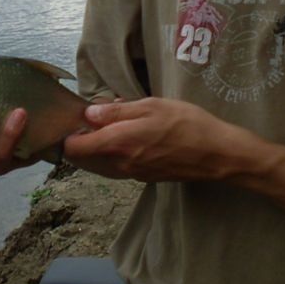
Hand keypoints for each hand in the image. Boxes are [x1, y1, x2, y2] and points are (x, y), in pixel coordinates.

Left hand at [63, 97, 246, 181]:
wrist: (216, 154)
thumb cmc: (185, 123)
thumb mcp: (150, 106)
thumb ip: (116, 112)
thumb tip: (88, 114)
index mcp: (118, 144)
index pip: (74, 148)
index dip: (68, 133)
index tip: (73, 117)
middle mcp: (120, 164)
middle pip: (83, 159)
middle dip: (80, 140)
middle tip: (90, 117)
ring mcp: (132, 174)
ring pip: (99, 164)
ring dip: (96, 147)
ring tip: (110, 124)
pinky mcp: (144, 177)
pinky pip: (116, 166)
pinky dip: (112, 153)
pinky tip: (127, 136)